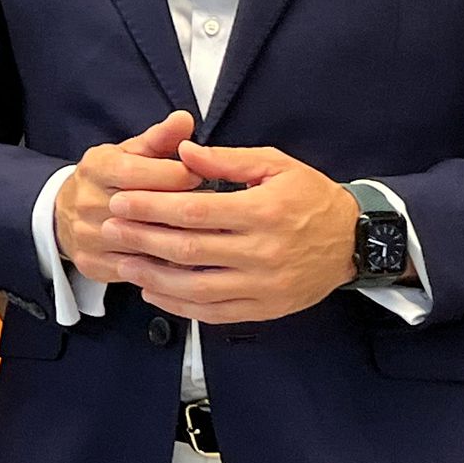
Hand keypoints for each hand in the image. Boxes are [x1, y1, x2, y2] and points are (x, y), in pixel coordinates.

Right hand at [53, 110, 199, 283]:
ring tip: (205, 233)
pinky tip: (186, 260)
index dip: (180, 174)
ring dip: (179, 240)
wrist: (63, 215)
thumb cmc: (105, 180)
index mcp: (97, 168)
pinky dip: (165, 267)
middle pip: (146, 209)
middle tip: (212, 208)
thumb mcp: (126, 153)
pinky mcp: (93, 264)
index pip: (143, 173)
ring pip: (144, 243)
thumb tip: (184, 120)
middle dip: (184, 208)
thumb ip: (159, 138)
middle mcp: (88, 203)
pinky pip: (138, 270)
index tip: (202, 176)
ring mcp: (88, 236)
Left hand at [101, 140, 359, 323]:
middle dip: (142, 240)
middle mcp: (262, 252)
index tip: (121, 202)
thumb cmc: (310, 196)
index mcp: (262, 212)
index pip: (195, 211)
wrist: (355, 242)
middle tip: (108, 230)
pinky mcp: (265, 308)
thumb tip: (183, 150)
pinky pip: (215, 312)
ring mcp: (263, 285)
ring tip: (123, 263)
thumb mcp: (275, 164)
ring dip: (153, 277)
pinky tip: (155, 293)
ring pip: (197, 287)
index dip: (152, 208)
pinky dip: (181, 305)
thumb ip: (227, 159)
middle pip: (189, 249)